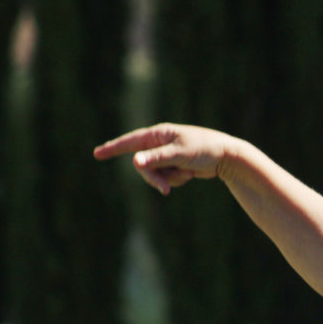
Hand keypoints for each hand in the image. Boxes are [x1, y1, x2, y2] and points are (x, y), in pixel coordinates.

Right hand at [93, 123, 237, 194]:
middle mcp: (159, 143)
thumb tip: (135, 162)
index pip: (130, 142)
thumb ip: (157, 159)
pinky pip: (167, 178)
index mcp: (158, 134)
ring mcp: (166, 155)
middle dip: (154, 178)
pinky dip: (178, 179)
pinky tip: (191, 173)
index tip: (96, 154)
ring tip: (188, 173)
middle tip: (167, 189)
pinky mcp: (174, 165)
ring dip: (170, 179)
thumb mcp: (180, 154)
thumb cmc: (204, 149)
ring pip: (155, 174)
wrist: (226, 155)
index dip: (112, 148)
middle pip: (142, 166)